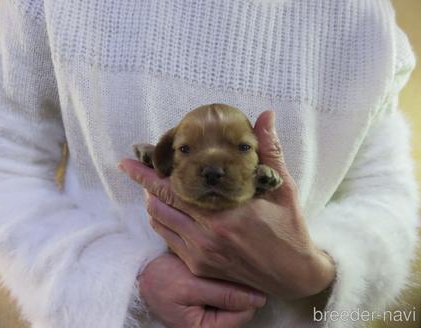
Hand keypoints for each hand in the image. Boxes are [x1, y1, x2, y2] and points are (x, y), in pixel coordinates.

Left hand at [121, 111, 335, 299]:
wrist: (292, 275)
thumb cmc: (288, 228)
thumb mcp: (282, 187)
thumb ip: (269, 151)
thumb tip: (266, 115)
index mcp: (224, 214)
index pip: (174, 188)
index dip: (147, 174)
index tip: (128, 160)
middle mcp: (206, 236)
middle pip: (160, 204)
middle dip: (142, 184)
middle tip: (132, 166)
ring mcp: (200, 254)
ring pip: (160, 223)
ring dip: (152, 202)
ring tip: (152, 186)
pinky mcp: (199, 266)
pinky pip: (168, 241)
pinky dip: (162, 222)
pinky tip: (167, 211)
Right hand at [138, 253, 265, 327]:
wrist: (140, 273)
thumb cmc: (161, 280)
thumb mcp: (190, 286)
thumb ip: (223, 294)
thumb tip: (259, 299)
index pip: (245, 313)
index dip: (247, 291)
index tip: (243, 267)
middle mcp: (212, 324)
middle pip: (244, 305)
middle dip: (240, 284)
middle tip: (233, 261)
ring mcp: (212, 312)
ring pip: (238, 295)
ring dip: (233, 279)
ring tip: (222, 262)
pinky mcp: (211, 299)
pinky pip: (229, 289)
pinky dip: (227, 277)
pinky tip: (218, 265)